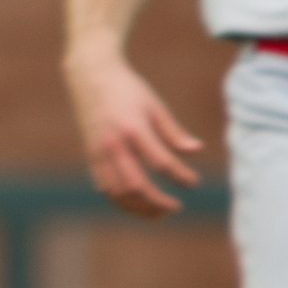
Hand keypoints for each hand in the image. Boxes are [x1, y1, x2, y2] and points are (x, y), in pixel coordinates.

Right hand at [65, 48, 201, 216]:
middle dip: (158, 202)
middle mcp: (114, 144)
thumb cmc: (127, 89)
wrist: (90, 75)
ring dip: (139, 208)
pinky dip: (121, 200)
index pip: (161, 162)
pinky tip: (137, 203)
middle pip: (137, 185)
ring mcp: (99, 152)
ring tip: (158, 212)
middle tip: (176, 207)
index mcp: (134, 128)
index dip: (181, 176)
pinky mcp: (90, 155)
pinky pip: (105, 187)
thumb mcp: (155, 105)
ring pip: (118, 192)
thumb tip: (197, 150)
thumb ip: (174, 131)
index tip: (194, 182)